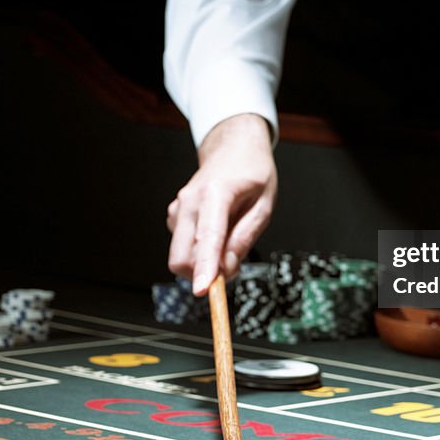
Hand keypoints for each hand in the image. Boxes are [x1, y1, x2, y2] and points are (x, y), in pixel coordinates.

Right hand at [166, 113, 276, 295]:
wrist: (233, 148)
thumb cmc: (252, 173)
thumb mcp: (264, 203)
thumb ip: (246, 235)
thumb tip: (228, 267)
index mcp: (215, 194)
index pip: (208, 238)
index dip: (206, 268)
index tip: (204, 291)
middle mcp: (189, 202)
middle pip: (183, 257)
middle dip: (204, 274)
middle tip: (234, 264)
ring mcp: (178, 208)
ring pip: (181, 256)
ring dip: (204, 263)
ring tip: (230, 238)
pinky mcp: (175, 216)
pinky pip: (184, 247)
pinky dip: (200, 252)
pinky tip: (218, 232)